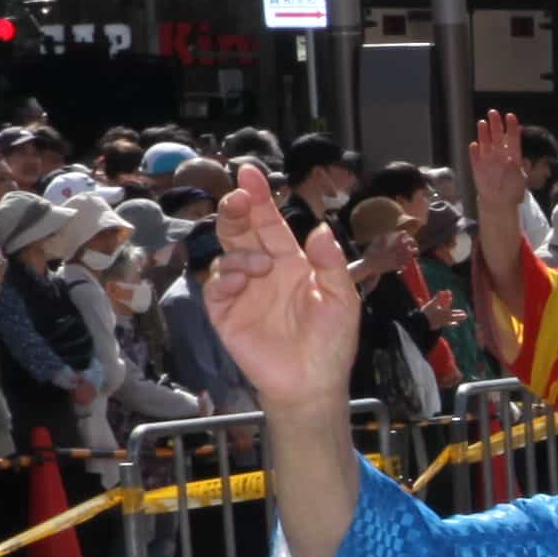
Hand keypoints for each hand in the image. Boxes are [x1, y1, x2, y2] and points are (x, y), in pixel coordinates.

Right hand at [204, 161, 364, 416]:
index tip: (249, 173)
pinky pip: (215, 286)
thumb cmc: (331, 341)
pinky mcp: (225, 313)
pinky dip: (225, 278)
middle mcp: (263, 270)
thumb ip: (330, 263)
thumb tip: (320, 228)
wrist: (311, 383)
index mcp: (291, 262)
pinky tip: (240, 282)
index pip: (270, 223)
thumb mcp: (342, 299)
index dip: (260, 197)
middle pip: (241, 230)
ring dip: (240, 251)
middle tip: (239, 198)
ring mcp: (241, 290)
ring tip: (261, 266)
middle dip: (236, 209)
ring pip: (226, 253)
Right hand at [464, 105, 527, 227]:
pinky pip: (475, 157)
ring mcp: (488, 160)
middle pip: (497, 137)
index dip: (512, 127)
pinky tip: (474, 144)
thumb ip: (521, 167)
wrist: (499, 202)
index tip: (510, 116)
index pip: (513, 139)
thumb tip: (524, 159)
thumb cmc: (513, 189)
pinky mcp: (477, 166)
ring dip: (484, 133)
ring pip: (486, 143)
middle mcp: (499, 155)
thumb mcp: (522, 178)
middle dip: (496, 124)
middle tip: (493, 112)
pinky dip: (474, 151)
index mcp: (512, 156)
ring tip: (483, 122)